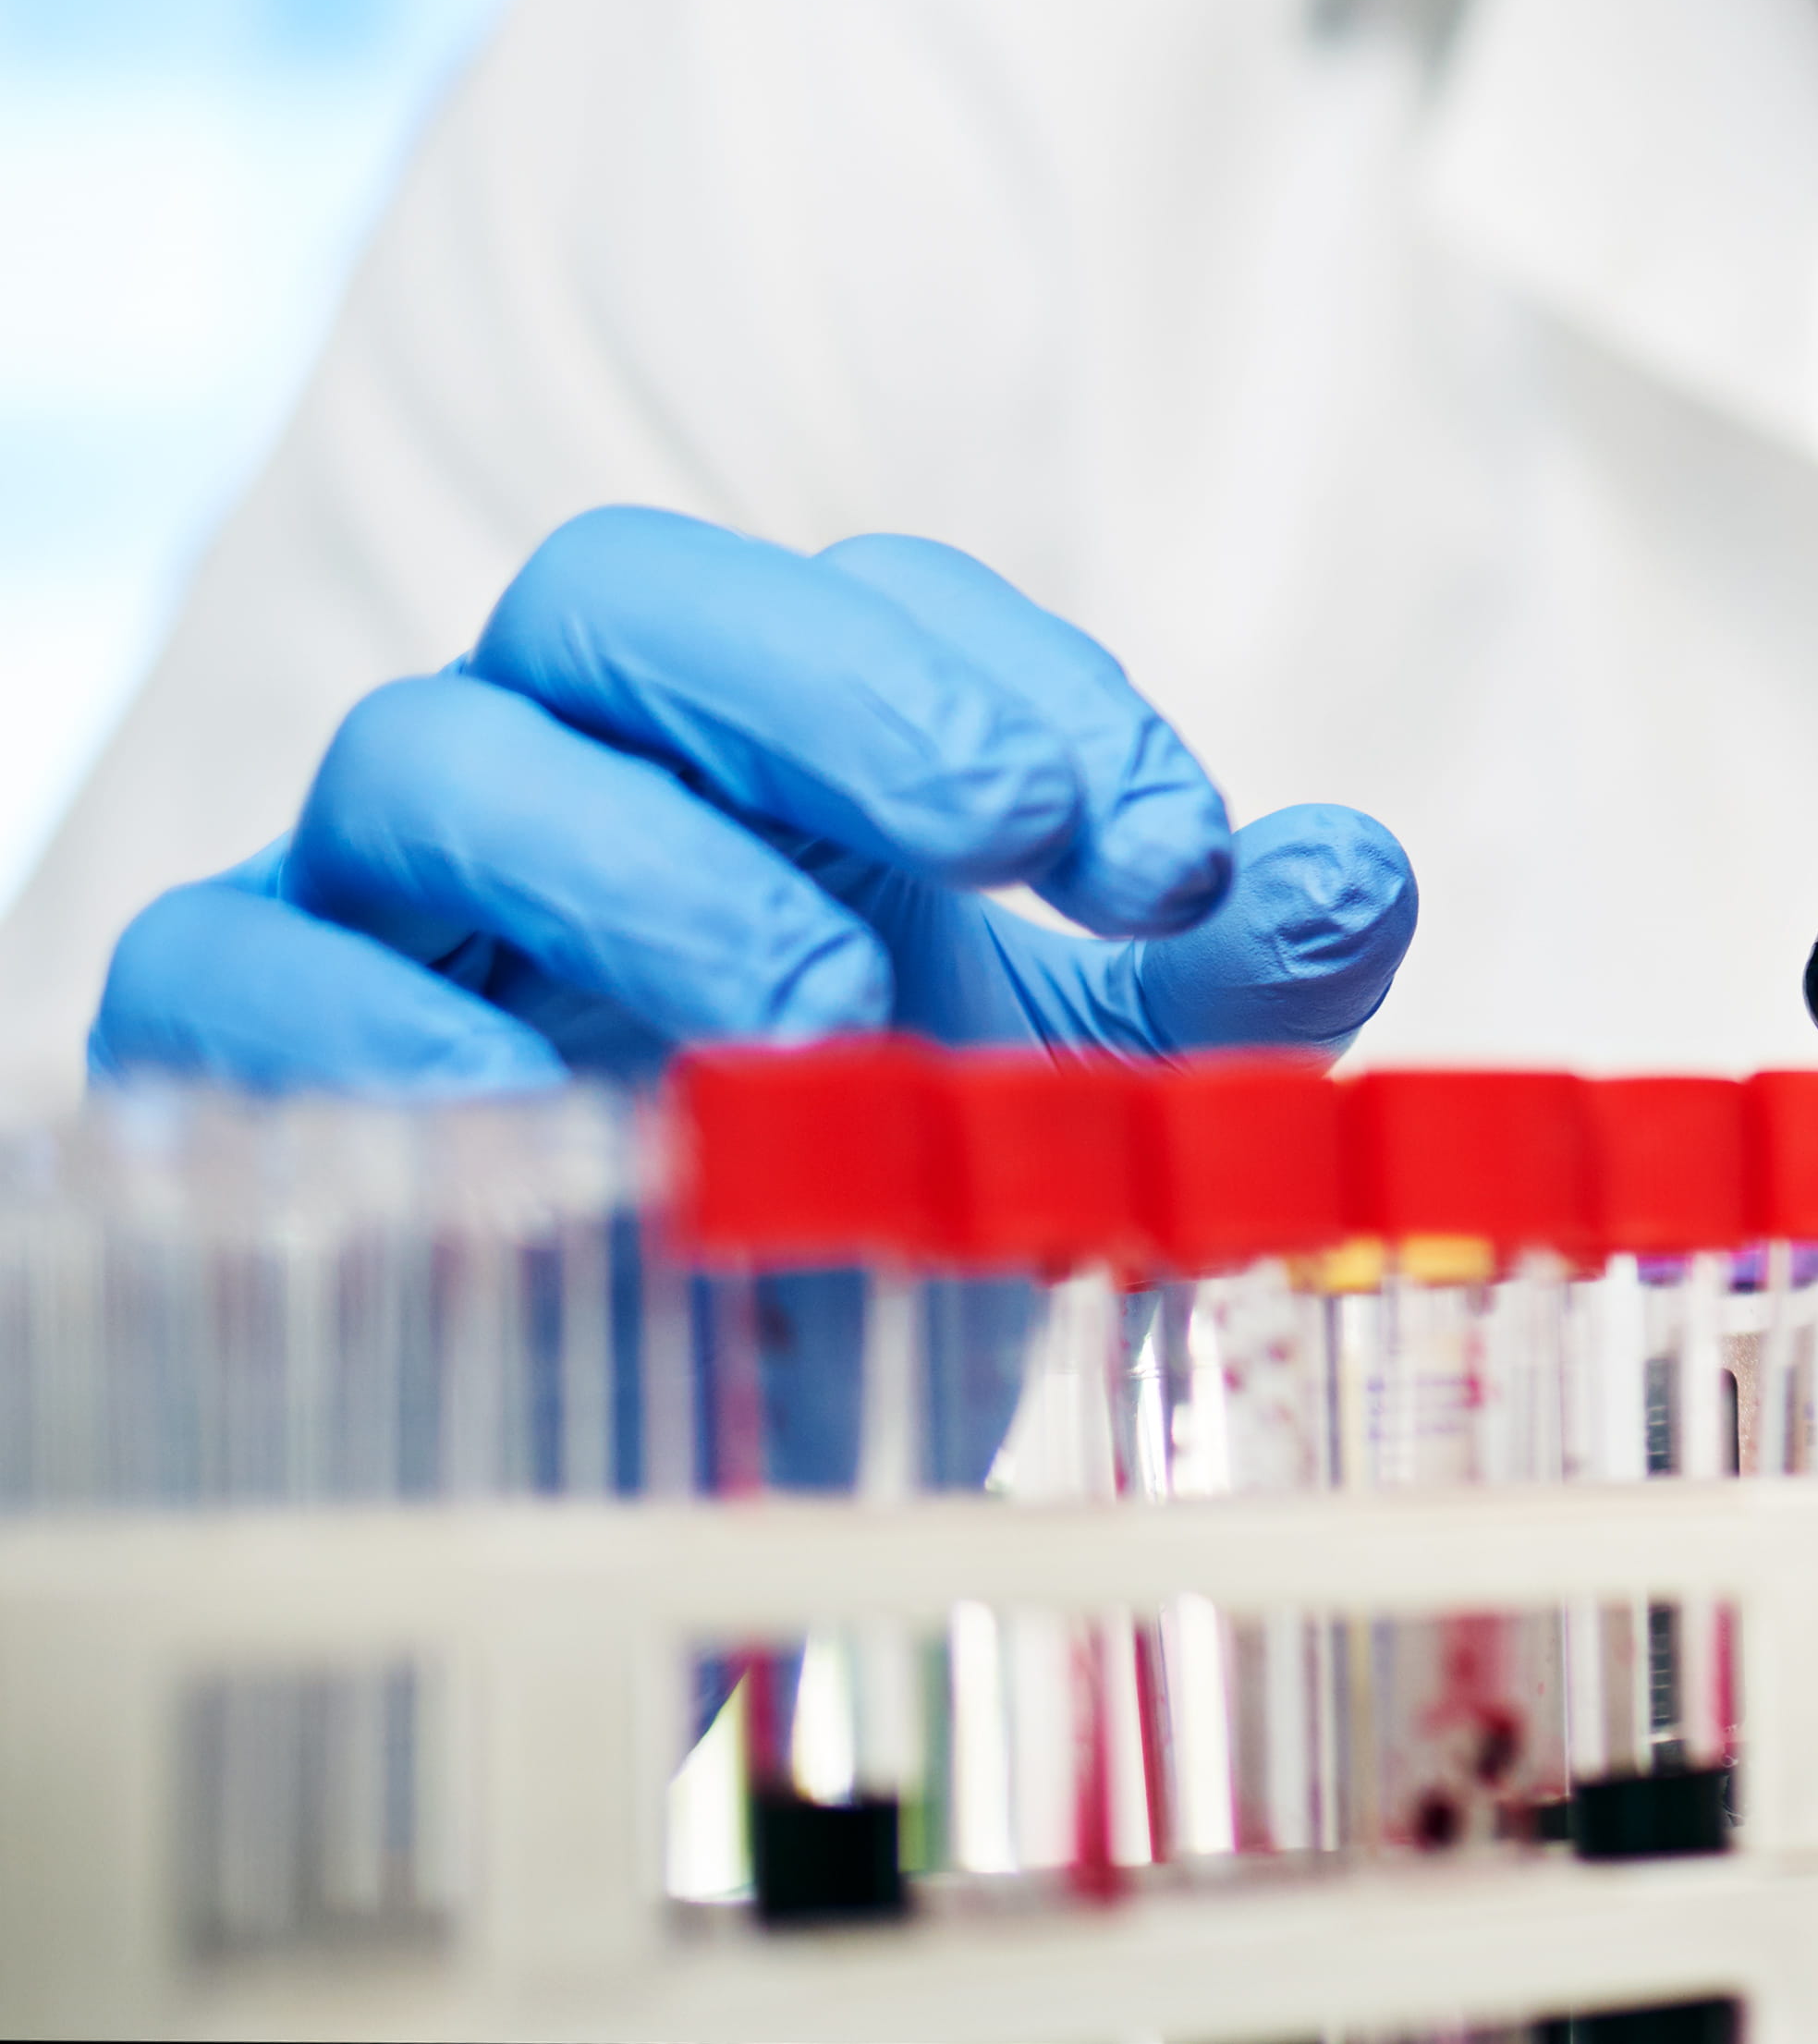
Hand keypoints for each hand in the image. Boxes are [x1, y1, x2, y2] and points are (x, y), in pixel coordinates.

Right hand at [91, 508, 1415, 1089]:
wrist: (676, 1464)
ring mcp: (369, 891)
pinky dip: (387, 1029)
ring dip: (654, 871)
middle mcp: (558, 760)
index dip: (1037, 691)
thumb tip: (1355, 873)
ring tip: (825, 1020)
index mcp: (765, 741)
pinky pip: (239, 967)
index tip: (1182, 858)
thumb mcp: (1089, 1096)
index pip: (879, 598)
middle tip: (1018, 834)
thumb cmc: (882, 1210)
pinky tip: (563, 1127)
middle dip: (836, 689)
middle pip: (632, 594)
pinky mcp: (220, 1040)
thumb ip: (1236, 985)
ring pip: (433, 756)